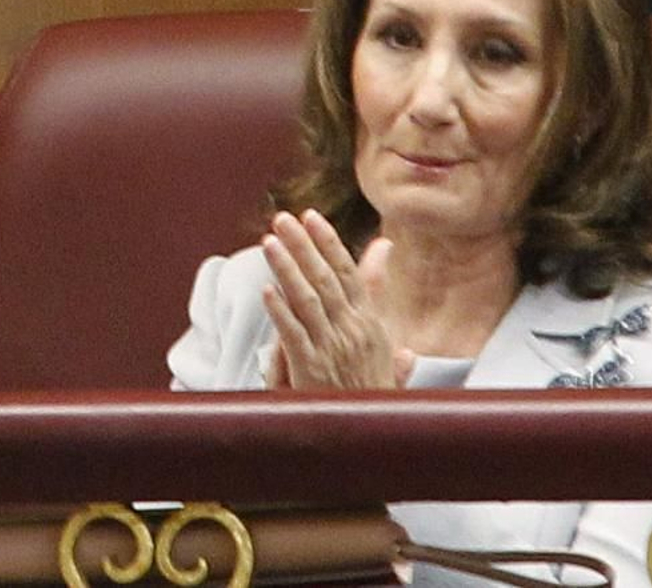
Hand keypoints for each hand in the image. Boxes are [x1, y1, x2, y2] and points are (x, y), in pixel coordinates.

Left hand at [260, 210, 414, 389]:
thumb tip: (384, 247)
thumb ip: (377, 290)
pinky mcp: (312, 371)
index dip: (328, 243)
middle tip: (281, 219)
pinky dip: (280, 311)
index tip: (310, 216)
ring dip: (287, 269)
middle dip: (302, 246)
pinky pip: (294, 335)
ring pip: (307, 301)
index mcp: (370, 323)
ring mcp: (333, 350)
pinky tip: (267, 290)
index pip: (349, 273)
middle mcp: (353, 331)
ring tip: (269, 242)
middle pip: (325, 279)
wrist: (367, 436)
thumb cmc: (369, 386)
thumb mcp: (381, 334)